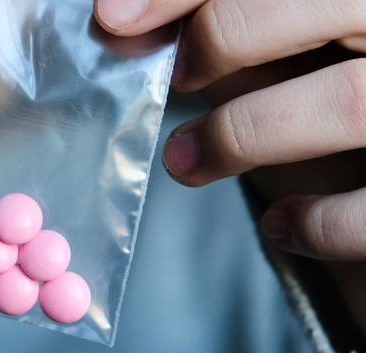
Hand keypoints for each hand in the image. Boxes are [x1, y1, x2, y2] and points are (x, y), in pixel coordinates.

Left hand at [93, 0, 365, 330]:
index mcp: (358, 0)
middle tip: (172, 75)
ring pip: (348, 99)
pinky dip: (317, 221)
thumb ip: (222, 35)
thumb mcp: (276, 60)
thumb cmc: (317, 114)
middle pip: (332, 1)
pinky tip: (280, 226)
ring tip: (183, 162)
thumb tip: (125, 22)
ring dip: (242, 133)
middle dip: (226, 34)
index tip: (115, 16)